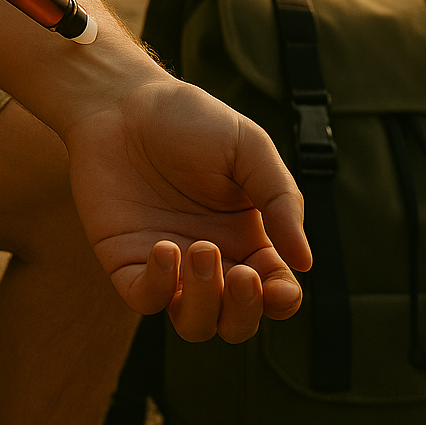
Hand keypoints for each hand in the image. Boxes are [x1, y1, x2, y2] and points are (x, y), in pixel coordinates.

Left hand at [66, 75, 311, 342]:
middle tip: (240, 274)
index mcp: (246, 237)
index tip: (278, 285)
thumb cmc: (187, 118)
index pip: (274, 293)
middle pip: (235, 322)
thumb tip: (304, 263)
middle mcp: (208, 259)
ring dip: (204, 302)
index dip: (281, 300)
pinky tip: (164, 249)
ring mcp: (165, 263)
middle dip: (243, 311)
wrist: (121, 101)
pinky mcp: (124, 258)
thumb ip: (280, 200)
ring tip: (199, 249)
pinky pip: (144, 299)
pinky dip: (158, 287)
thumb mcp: (249, 148)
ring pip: (193, 323)